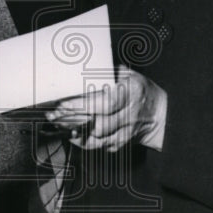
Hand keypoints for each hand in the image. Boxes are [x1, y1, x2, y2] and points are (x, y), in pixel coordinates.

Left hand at [46, 66, 167, 151]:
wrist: (159, 114)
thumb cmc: (139, 89)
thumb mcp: (128, 74)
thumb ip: (107, 71)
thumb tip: (80, 66)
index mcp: (132, 92)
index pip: (105, 102)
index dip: (82, 105)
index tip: (63, 103)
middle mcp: (130, 114)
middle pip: (98, 123)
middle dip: (73, 120)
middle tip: (54, 115)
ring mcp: (127, 131)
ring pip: (97, 138)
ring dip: (74, 131)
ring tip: (57, 123)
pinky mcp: (122, 143)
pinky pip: (99, 147)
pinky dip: (82, 141)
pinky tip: (70, 133)